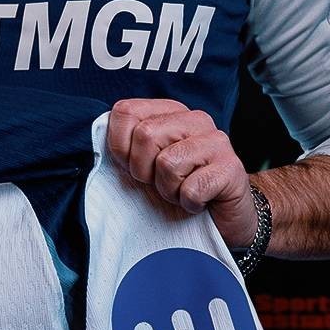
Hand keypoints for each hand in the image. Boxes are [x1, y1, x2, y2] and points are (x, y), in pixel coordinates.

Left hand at [105, 98, 257, 248]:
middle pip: (145, 135)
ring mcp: (217, 141)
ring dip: (168, 190)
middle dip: (144, 171)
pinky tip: (200, 202)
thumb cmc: (179, 187)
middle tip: (161, 182)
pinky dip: (189, 203)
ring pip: (167, 163)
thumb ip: (125, 146)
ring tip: (182, 190)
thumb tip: (98, 137)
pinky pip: (191, 189)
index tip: (134, 165)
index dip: (120, 147)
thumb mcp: (145, 164)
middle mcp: (195, 119)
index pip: (125, 111)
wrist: (223, 217)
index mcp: (170, 111)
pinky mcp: (232, 168)